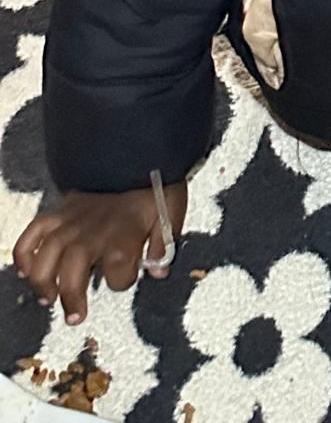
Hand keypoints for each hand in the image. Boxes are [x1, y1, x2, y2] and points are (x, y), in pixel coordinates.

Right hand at [14, 181, 186, 323]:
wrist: (137, 149)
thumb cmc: (154, 184)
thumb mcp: (171, 208)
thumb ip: (165, 242)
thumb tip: (159, 272)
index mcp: (126, 230)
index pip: (120, 270)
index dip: (123, 281)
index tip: (126, 277)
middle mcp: (96, 228)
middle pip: (73, 268)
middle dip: (71, 296)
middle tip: (75, 316)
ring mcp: (74, 218)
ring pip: (47, 254)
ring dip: (43, 281)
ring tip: (48, 298)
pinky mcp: (60, 209)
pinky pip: (34, 231)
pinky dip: (24, 252)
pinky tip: (27, 271)